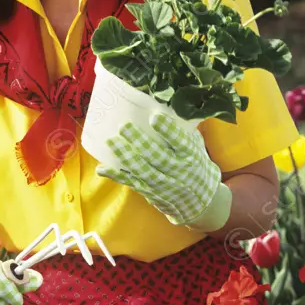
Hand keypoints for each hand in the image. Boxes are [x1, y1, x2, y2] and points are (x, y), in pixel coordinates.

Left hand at [95, 111, 231, 230]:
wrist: (201, 201)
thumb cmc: (196, 164)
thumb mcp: (196, 146)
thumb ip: (183, 129)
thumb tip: (166, 103)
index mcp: (192, 156)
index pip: (181, 142)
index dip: (168, 130)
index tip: (154, 116)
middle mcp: (178, 171)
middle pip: (158, 156)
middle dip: (140, 141)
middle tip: (124, 126)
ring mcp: (164, 184)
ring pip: (143, 170)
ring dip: (126, 156)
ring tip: (112, 141)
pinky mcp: (151, 192)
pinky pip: (132, 183)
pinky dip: (116, 176)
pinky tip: (102, 168)